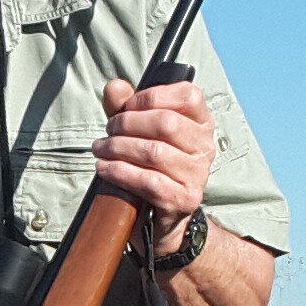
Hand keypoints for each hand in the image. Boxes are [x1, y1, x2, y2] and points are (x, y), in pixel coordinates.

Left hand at [98, 76, 216, 242]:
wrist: (162, 218)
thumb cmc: (152, 168)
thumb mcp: (138, 132)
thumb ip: (126, 107)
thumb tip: (114, 87)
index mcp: (201, 122)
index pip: (187, 95)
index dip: (150, 97)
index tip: (126, 108)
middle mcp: (205, 147)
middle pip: (165, 123)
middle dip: (127, 124)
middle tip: (108, 131)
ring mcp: (197, 175)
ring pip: (154, 152)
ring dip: (118, 148)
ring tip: (101, 150)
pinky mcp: (183, 199)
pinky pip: (149, 181)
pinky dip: (120, 172)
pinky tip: (105, 168)